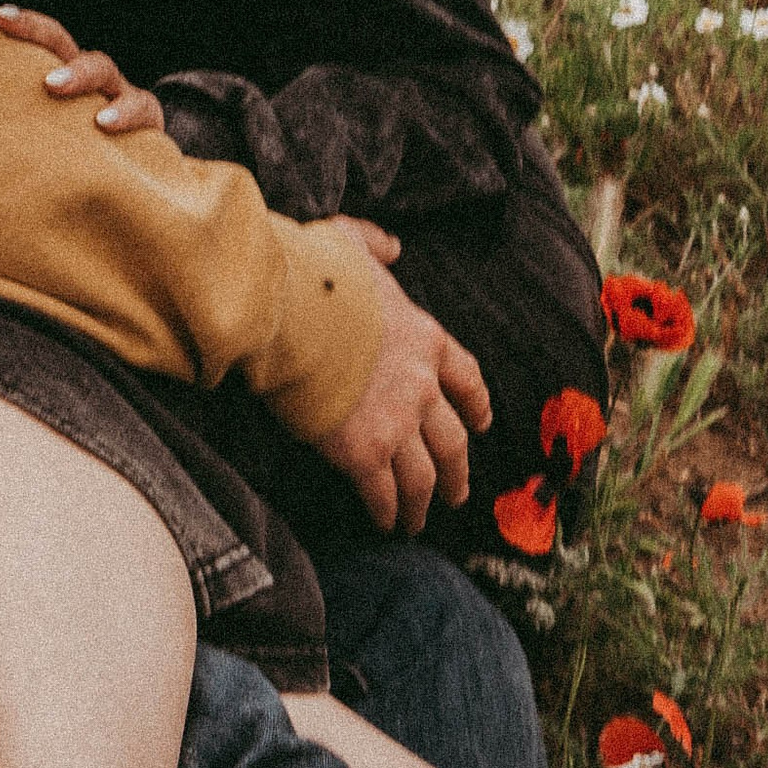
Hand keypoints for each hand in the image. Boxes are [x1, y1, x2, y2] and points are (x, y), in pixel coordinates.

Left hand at [0, 0, 164, 136]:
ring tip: (53, 84)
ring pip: (100, 65)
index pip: (14, 32)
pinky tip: (102, 123)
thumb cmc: (66, 142)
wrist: (133, 165)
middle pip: (55, 36)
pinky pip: (140, 107)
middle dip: (29, 25)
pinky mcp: (143, 117)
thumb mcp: (30, 122)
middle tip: (1, 20)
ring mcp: (112, 90)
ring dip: (76, 71)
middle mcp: (78, 71)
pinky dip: (123, 112)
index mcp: (46, 67)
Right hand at [318, 247, 491, 536]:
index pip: (467, 378)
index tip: (482, 423)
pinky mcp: (363, 451)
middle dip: (458, 471)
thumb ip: (375, 246)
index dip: (476, 405)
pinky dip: (387, 512)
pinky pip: (384, 493)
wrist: (286, 310)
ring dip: (424, 504)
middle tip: (456, 494)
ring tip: (416, 523)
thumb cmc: (311, 274)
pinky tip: (384, 522)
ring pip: (425, 476)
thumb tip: (391, 245)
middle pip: (454, 440)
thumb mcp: (351, 243)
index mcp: (424, 337)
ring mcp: (396, 421)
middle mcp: (421, 385)